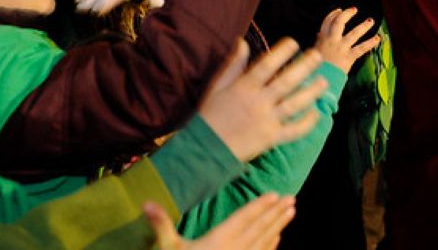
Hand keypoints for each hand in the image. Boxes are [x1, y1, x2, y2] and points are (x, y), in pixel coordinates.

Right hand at [144, 193, 294, 249]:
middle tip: (291, 199)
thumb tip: (146, 202)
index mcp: (219, 241)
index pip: (243, 218)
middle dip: (275, 212)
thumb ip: (161, 225)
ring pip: (265, 241)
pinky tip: (278, 239)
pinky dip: (271, 246)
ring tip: (291, 211)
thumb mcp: (169, 248)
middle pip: (259, 228)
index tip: (275, 194)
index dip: (259, 206)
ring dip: (279, 225)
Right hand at [199, 39, 326, 161]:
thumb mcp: (217, 85)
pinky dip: (307, 123)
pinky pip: (293, 130)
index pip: (266, 65)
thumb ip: (233, 64)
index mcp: (244, 87)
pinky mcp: (271, 138)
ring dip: (311, 92)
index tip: (293, 43)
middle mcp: (258, 102)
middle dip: (304, 67)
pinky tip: (316, 113)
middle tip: (318, 56)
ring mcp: (267, 121)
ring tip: (324, 81)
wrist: (206, 148)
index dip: (281, 52)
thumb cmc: (210, 114)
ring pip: (294, 104)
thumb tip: (243, 41)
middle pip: (286, 82)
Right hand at [315, 8, 379, 72]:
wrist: (321, 78)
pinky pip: (361, 48)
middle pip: (340, 22)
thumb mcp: (314, 51)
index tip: (339, 11)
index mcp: (323, 39)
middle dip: (347, 14)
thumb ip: (318, 41)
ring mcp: (341, 48)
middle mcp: (332, 41)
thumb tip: (318, 34)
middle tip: (354, 10)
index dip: (334, 14)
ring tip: (371, 21)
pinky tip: (377, 39)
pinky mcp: (349, 57)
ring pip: (354, 33)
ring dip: (363, 26)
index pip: (328, 21)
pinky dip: (370, 43)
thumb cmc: (316, 66)